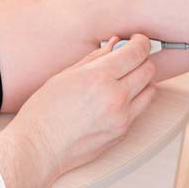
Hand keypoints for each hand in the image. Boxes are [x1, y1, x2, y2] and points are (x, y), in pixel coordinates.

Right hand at [0, 35, 156, 187]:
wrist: (39, 147)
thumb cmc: (43, 112)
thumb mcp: (64, 76)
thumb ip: (93, 59)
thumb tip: (113, 45)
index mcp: (99, 78)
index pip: (136, 53)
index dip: (140, 42)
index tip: (137, 40)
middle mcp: (116, 97)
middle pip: (149, 69)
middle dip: (141, 60)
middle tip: (128, 59)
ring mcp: (122, 117)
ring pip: (150, 90)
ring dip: (141, 81)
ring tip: (122, 80)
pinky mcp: (123, 133)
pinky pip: (139, 110)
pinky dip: (133, 100)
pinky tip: (113, 99)